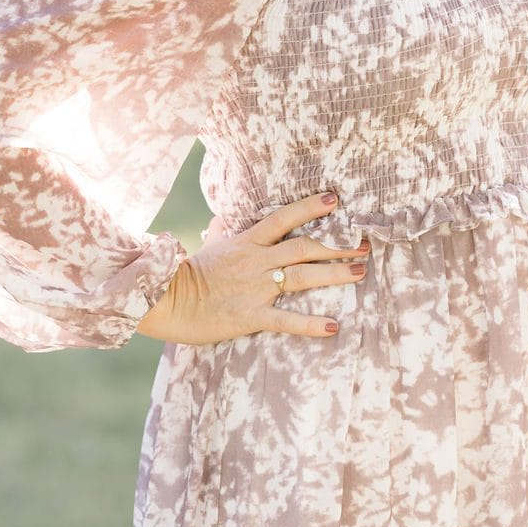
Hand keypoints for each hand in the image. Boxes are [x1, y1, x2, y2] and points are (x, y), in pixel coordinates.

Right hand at [133, 192, 368, 344]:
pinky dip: (310, 324)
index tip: (334, 200)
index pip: (283, 218)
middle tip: (362, 244)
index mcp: (246, 242)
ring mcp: (255, 287)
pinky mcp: (251, 315)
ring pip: (302, 277)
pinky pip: (286, 319)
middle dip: (336, 245)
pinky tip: (333, 326)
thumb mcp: (206, 246)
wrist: (165, 299)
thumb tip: (220, 219)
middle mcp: (256, 261)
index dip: (309, 208)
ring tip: (359, 272)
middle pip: (303, 247)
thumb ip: (219, 231)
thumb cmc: (184, 274)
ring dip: (333, 274)